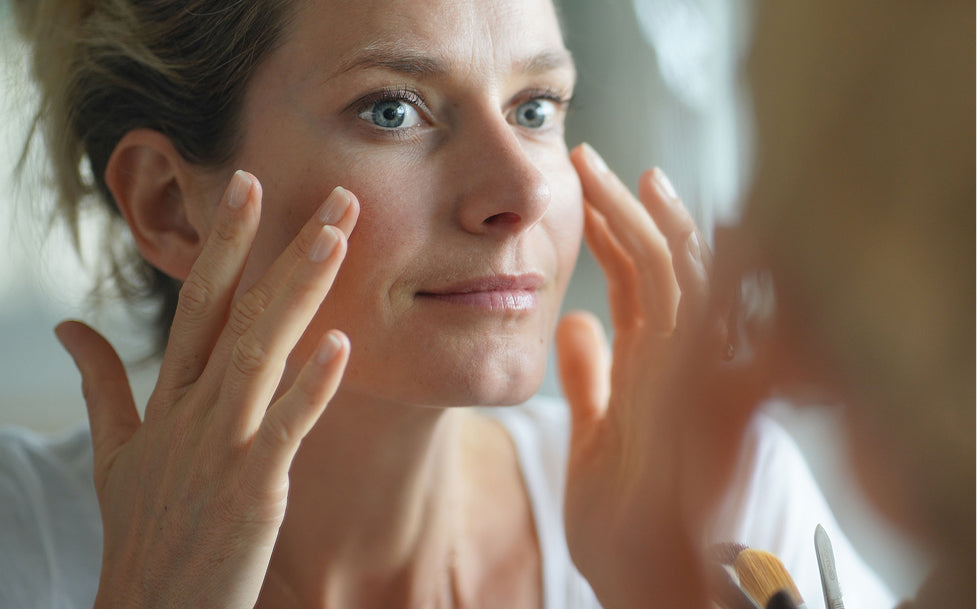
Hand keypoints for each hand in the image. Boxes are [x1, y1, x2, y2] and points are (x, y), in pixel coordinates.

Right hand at [55, 171, 357, 608]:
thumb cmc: (141, 530)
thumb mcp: (112, 452)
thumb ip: (100, 383)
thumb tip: (70, 326)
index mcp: (169, 398)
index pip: (199, 302)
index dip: (228, 243)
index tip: (253, 186)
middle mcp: (193, 411)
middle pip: (238, 312)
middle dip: (281, 247)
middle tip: (332, 194)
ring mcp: (221, 447)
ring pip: (260, 352)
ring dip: (299, 292)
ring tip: (337, 239)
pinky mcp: (250, 490)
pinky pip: (285, 429)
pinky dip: (312, 387)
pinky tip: (342, 344)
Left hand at [558, 145, 767, 608]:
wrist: (645, 577)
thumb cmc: (626, 516)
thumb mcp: (595, 432)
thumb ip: (590, 376)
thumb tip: (572, 318)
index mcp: (654, 367)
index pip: (638, 282)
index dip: (615, 232)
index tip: (588, 189)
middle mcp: (679, 362)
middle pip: (661, 265)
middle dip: (628, 210)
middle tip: (592, 160)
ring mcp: (693, 375)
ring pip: (682, 278)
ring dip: (650, 223)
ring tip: (618, 176)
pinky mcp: (699, 394)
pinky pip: (699, 318)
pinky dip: (695, 266)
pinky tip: (680, 222)